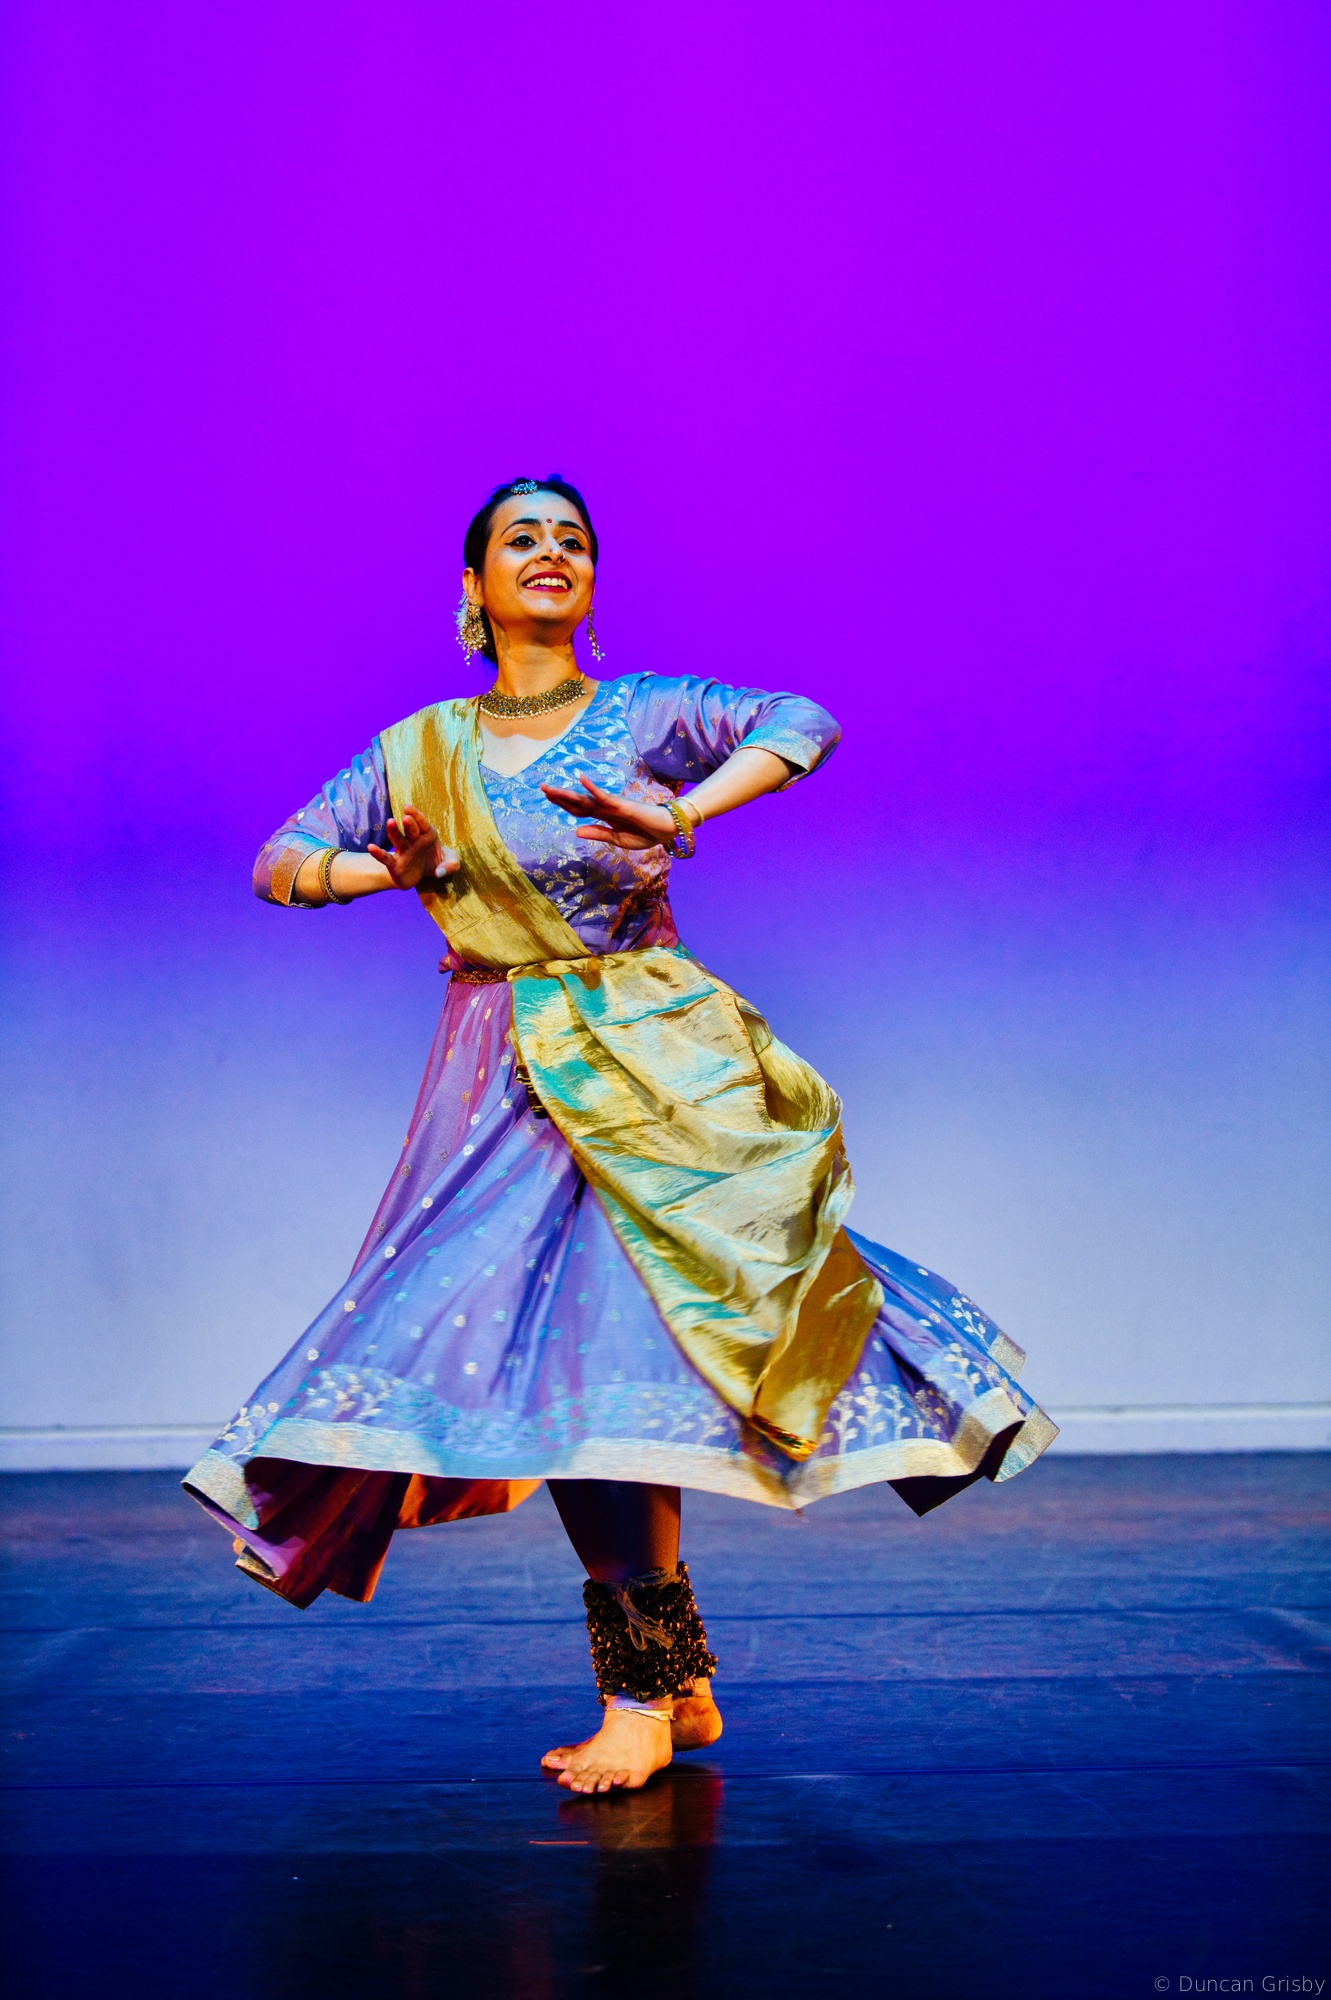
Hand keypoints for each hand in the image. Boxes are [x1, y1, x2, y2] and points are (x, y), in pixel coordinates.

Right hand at [367, 807, 458, 888]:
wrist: (422, 876)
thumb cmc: (436, 863)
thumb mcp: (451, 864)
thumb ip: (451, 865)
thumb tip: (439, 873)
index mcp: (427, 835)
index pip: (422, 823)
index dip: (416, 815)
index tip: (408, 808)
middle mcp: (414, 841)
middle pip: (411, 830)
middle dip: (410, 823)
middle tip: (407, 817)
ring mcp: (403, 851)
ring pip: (398, 839)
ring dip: (394, 831)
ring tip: (390, 822)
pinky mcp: (395, 864)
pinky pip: (386, 858)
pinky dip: (378, 853)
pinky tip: (371, 847)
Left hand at [541, 775, 678, 852]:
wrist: (666, 831)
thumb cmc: (645, 834)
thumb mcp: (618, 839)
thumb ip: (598, 834)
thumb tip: (576, 831)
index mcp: (603, 816)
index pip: (578, 809)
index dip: (563, 803)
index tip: (548, 795)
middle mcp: (604, 808)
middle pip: (577, 802)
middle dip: (559, 795)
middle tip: (541, 786)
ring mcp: (612, 805)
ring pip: (585, 799)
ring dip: (567, 793)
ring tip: (550, 787)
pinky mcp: (621, 804)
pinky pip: (604, 795)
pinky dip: (592, 788)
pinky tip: (581, 779)